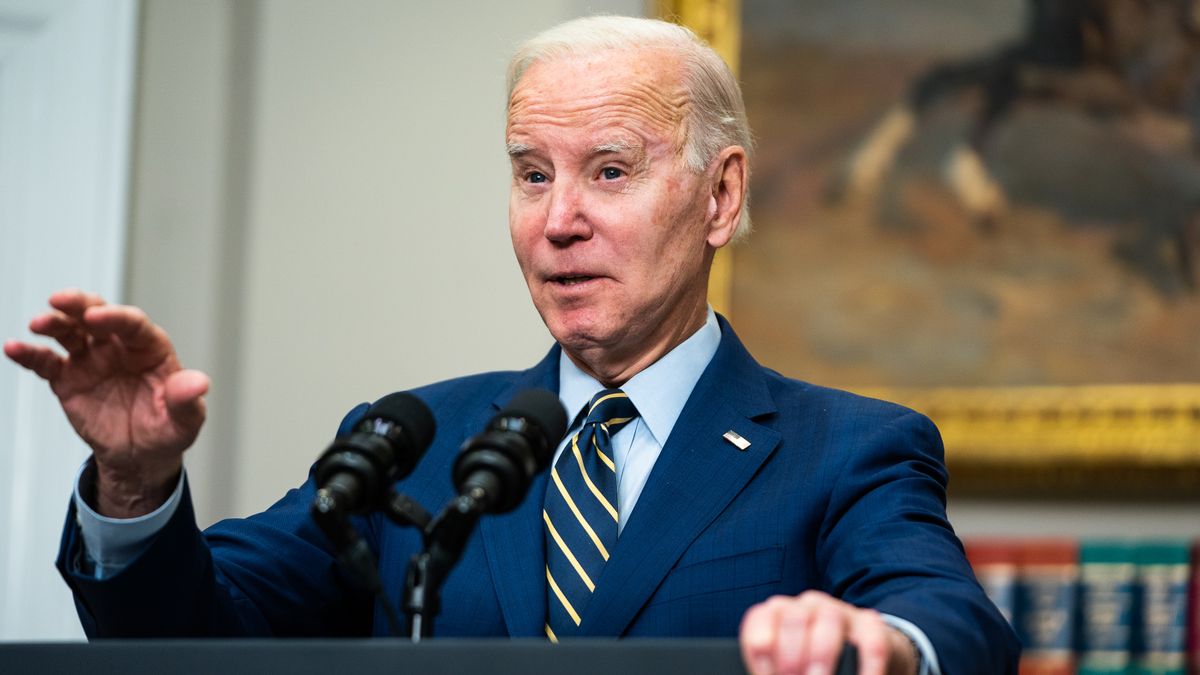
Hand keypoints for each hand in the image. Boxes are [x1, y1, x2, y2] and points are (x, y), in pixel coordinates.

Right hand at [4, 289, 208, 517]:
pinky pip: (46, 362)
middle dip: (80, 305)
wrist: (140, 457)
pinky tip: (14, 348)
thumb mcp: (185, 421)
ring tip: (38, 324)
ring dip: (54, 324)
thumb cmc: (168, 431)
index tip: (96, 317)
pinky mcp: (68, 379)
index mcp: (150, 350)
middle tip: (60, 300)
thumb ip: (187, 401)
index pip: (134, 325)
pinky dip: (30, 354)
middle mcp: (119, 348)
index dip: (116, 318)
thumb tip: (199, 383)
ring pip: (71, 332)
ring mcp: (92, 361)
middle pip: (98, 316)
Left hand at [739, 591, 918, 674]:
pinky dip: (866, 667)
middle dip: (791, 655)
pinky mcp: (871, 626)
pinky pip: (870, 642)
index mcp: (779, 614)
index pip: (761, 619)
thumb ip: (780, 667)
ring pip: (829, 620)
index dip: (761, 648)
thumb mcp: (792, 661)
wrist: (861, 654)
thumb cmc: (814, 661)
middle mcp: (807, 606)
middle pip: (793, 618)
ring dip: (822, 655)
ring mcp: (841, 612)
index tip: (766, 674)